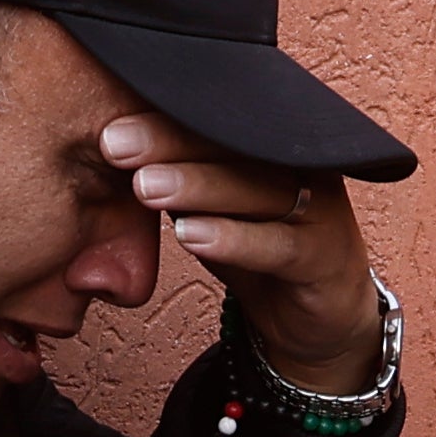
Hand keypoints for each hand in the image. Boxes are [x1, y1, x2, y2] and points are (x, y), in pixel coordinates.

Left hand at [98, 112, 378, 390]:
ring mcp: (320, 208)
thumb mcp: (212, 210)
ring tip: (144, 187)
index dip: (163, 120)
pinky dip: (233, 239)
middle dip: (169, 142)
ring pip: (254, 189)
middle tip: (114, 145)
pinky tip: (190, 235)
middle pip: (234, 145)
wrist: (320, 317)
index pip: (215, 120)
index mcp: (274, 143)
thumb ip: (177, 181)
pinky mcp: (326, 256)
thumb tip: (111, 153)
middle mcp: (302, 163)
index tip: (109, 127)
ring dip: (196, 186)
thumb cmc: (259, 247)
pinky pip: (277, 245)